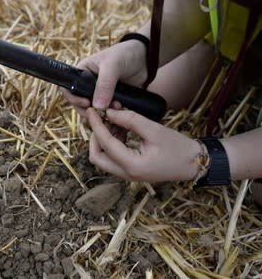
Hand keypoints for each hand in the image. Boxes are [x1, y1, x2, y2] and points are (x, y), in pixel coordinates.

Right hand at [61, 39, 147, 110]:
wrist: (146, 58)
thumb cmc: (125, 54)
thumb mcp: (112, 65)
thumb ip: (104, 85)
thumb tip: (97, 106)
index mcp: (82, 73)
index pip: (69, 89)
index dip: (73, 99)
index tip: (86, 104)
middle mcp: (88, 85)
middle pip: (80, 104)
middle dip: (91, 110)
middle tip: (103, 111)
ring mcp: (100, 94)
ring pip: (95, 110)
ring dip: (104, 113)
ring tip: (117, 106)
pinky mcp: (112, 100)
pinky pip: (108, 112)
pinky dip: (113, 114)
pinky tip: (121, 109)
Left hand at [86, 108, 201, 181]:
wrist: (194, 163)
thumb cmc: (178, 147)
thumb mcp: (154, 130)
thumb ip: (131, 120)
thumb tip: (109, 112)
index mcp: (132, 166)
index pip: (106, 144)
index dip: (96, 125)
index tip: (91, 111)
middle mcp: (126, 173)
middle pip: (97, 157)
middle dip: (95, 137)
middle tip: (99, 119)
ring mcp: (127, 174)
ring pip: (104, 157)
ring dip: (104, 138)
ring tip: (114, 120)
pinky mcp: (131, 169)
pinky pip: (114, 157)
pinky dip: (113, 142)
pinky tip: (121, 128)